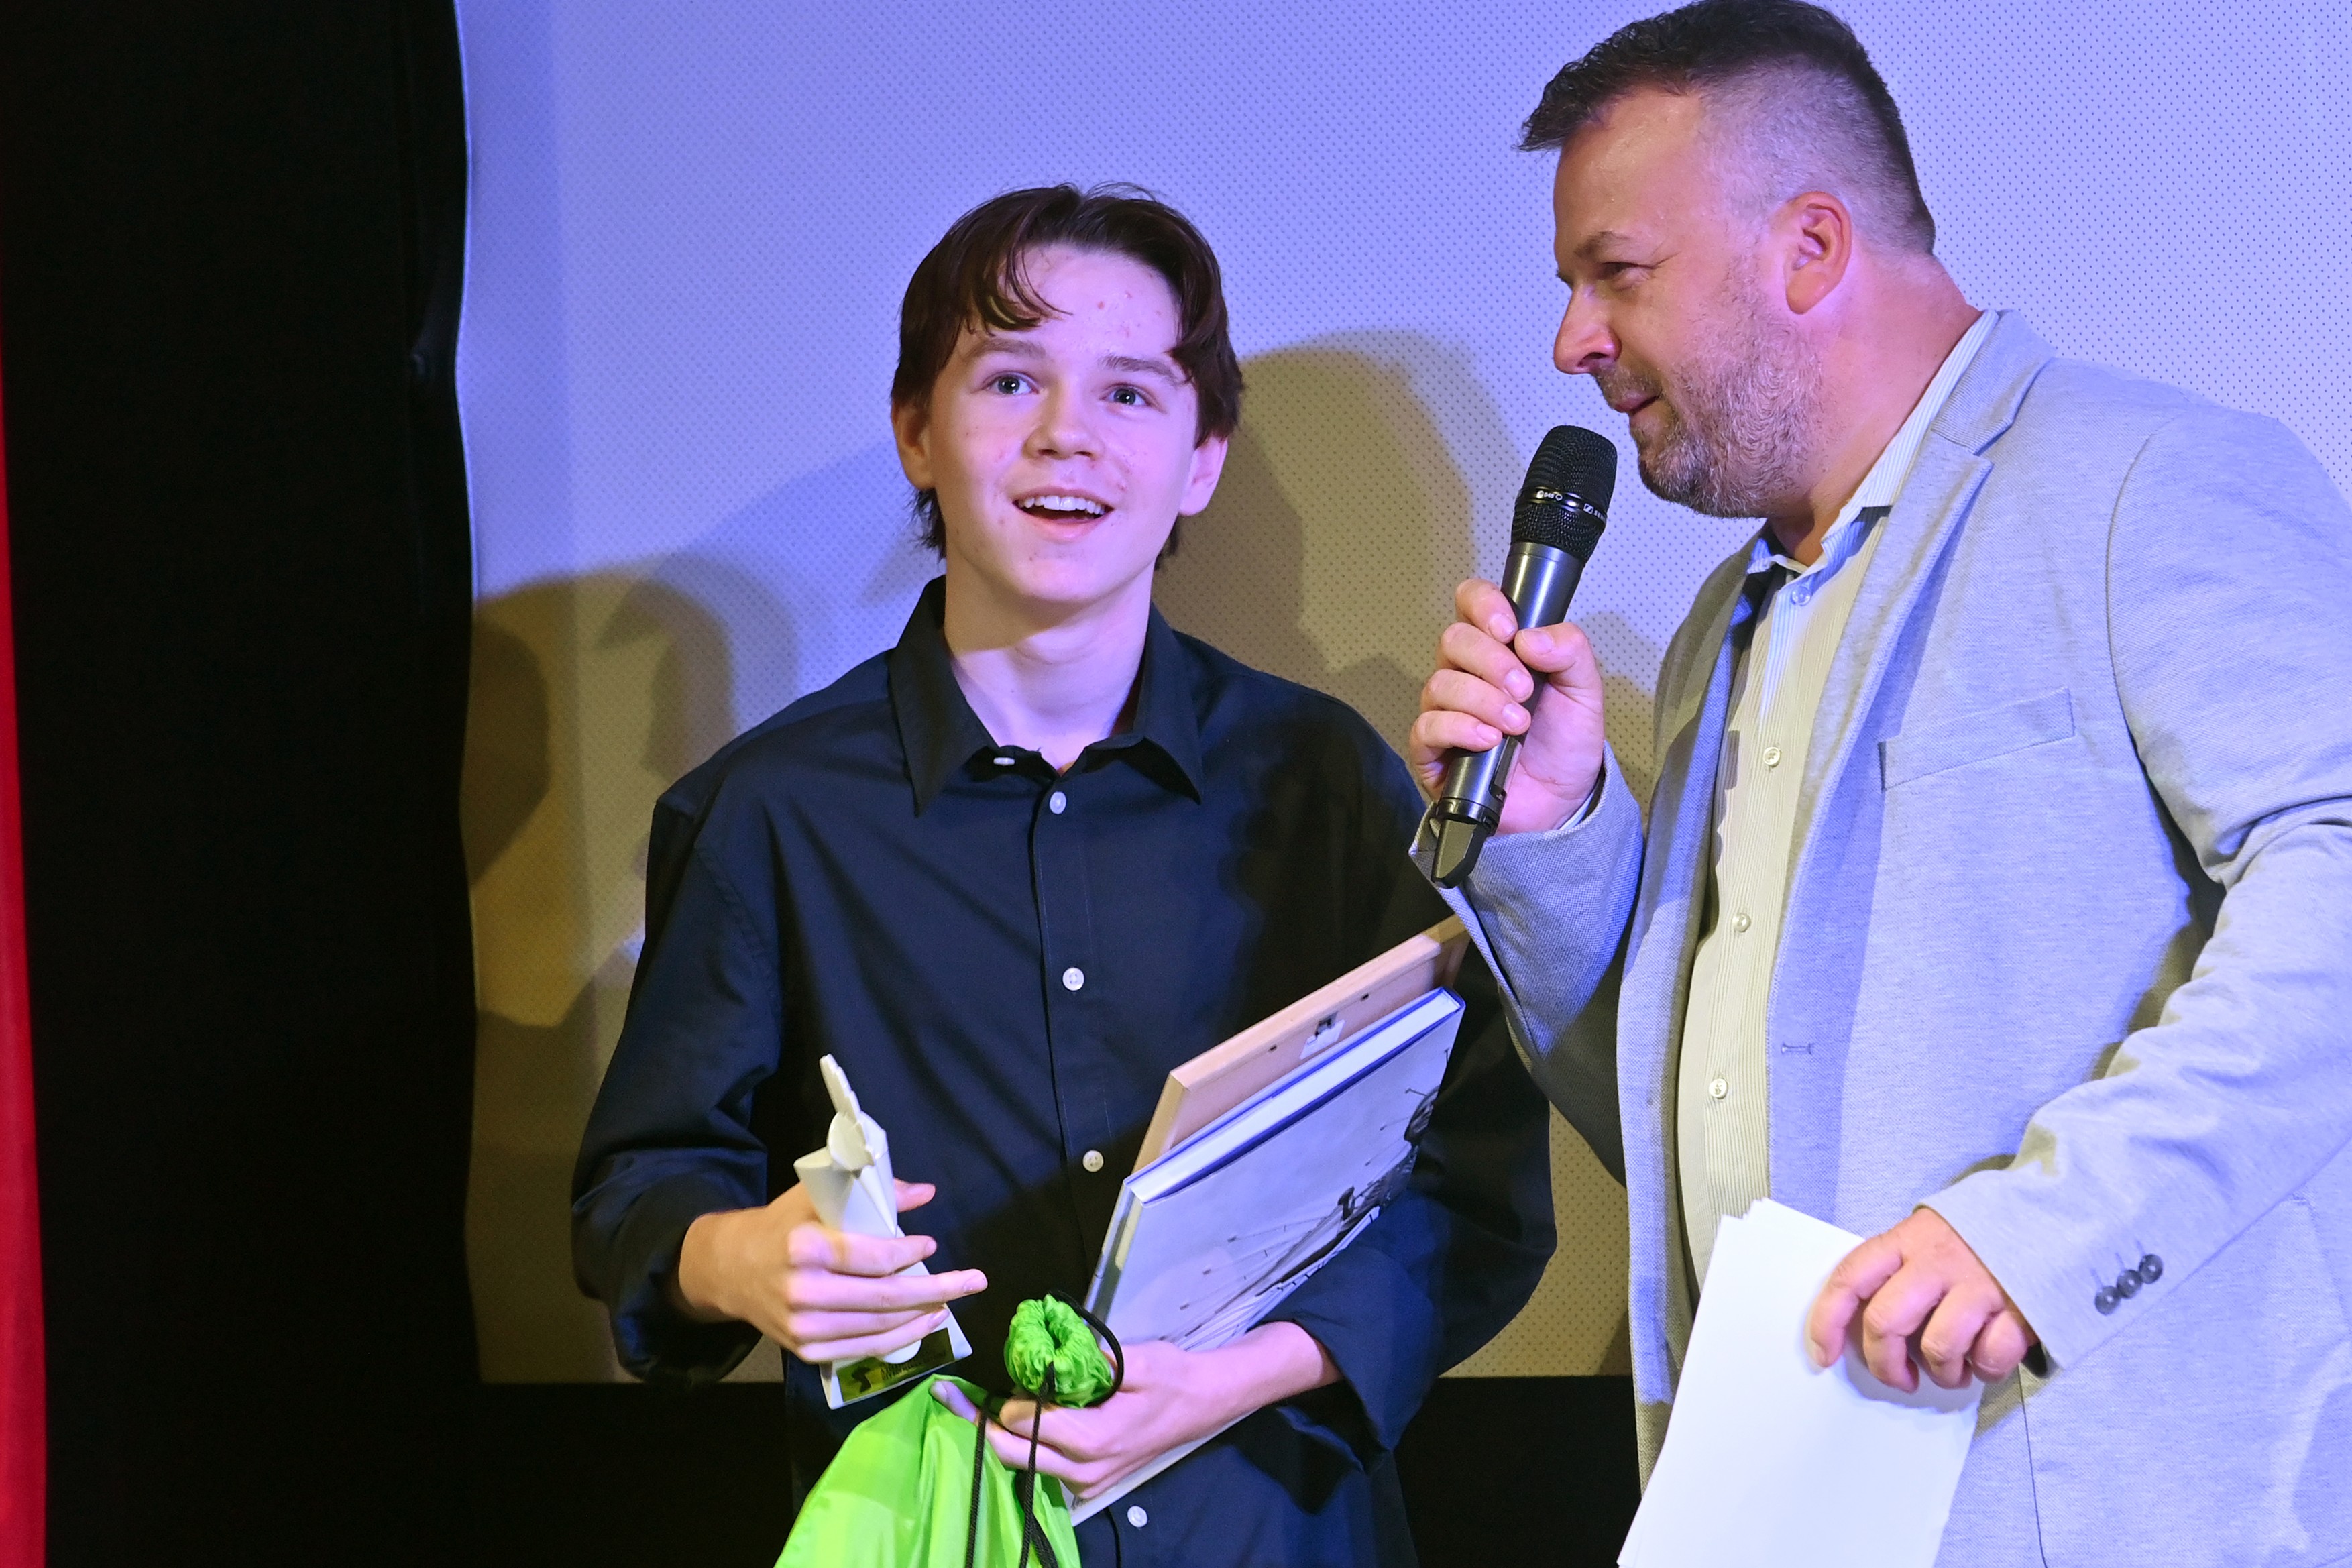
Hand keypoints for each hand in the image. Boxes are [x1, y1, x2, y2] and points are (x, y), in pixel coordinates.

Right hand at [673, 1180, 986, 1363]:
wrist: (729, 1270)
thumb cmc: (780, 1225)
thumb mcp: (817, 1198)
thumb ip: (872, 1194)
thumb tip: (925, 1193)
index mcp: (806, 1247)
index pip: (873, 1257)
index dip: (909, 1253)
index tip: (932, 1245)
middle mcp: (804, 1291)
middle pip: (884, 1297)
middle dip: (937, 1289)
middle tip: (974, 1282)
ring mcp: (804, 1327)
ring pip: (879, 1327)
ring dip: (923, 1315)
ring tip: (952, 1301)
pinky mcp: (806, 1351)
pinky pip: (864, 1348)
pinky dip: (899, 1337)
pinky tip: (924, 1323)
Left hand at [932, 1323, 1337, 1502]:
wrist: (1205, 1402)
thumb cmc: (1172, 1377)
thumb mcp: (1137, 1360)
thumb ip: (1093, 1361)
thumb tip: (1048, 1354)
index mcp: (1094, 1439)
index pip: (1024, 1426)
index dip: (997, 1403)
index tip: (968, 1383)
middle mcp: (1085, 1471)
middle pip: (1013, 1455)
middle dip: (979, 1426)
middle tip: (947, 1397)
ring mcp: (1087, 1483)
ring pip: (1025, 1465)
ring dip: (998, 1436)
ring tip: (972, 1404)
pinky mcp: (1089, 1483)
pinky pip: (1043, 1469)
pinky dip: (1022, 1445)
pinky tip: (1012, 1417)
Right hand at [1407, 578, 1606, 834]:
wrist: (1562, 802)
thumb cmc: (1565, 744)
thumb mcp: (1585, 692)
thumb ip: (1571, 652)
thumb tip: (1531, 637)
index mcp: (1499, 648)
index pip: (1472, 601)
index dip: (1484, 605)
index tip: (1509, 629)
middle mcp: (1466, 673)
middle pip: (1453, 639)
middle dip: (1491, 662)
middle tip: (1524, 690)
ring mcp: (1445, 711)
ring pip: (1440, 683)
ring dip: (1483, 701)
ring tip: (1516, 725)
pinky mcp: (1431, 750)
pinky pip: (1427, 727)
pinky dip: (1460, 729)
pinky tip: (1489, 741)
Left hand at [1806, 1208, 2038, 1391]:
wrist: (2050, 1212)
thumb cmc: (1974, 1238)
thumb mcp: (1925, 1237)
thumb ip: (1896, 1272)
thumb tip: (1864, 1330)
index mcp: (1905, 1241)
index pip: (1849, 1279)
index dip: (1826, 1323)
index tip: (1823, 1357)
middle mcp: (1936, 1260)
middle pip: (1886, 1322)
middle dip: (1885, 1364)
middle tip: (1899, 1379)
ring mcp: (1978, 1283)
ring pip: (1937, 1348)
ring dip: (1941, 1373)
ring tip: (1953, 1369)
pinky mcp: (2020, 1307)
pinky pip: (1990, 1356)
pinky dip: (1985, 1369)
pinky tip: (1987, 1357)